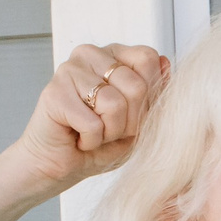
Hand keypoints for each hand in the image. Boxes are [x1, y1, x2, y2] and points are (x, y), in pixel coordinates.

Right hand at [11, 43, 168, 194]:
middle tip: (109, 129)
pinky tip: (78, 138)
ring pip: (115, 104)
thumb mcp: (142, 120)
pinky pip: (93, 123)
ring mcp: (69, 69)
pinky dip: (91, 141)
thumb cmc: (101, 143)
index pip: (147, 59)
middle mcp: (90, 54)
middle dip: (130, 122)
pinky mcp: (54, 92)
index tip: (131, 114)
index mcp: (113, 54)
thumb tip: (166, 62)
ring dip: (110, 132)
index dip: (149, 97)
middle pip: (136, 85)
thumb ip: (156, 92)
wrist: (62, 166)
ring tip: (93, 132)